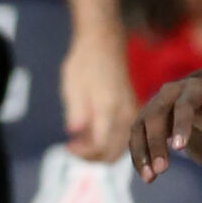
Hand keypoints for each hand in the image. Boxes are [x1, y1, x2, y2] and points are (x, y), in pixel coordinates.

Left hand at [61, 31, 136, 162]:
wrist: (104, 44)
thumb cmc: (85, 62)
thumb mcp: (72, 85)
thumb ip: (75, 112)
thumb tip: (74, 134)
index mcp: (108, 108)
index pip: (100, 146)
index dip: (83, 153)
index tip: (68, 146)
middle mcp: (125, 115)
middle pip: (113, 154)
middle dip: (91, 157)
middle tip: (74, 148)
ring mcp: (132, 115)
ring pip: (121, 150)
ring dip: (101, 153)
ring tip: (83, 143)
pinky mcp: (133, 114)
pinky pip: (125, 140)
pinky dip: (110, 145)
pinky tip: (95, 135)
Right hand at [129, 74, 201, 182]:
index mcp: (192, 88)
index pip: (184, 105)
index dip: (181, 125)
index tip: (180, 149)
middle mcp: (168, 94)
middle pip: (155, 116)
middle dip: (156, 143)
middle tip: (161, 170)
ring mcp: (153, 106)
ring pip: (139, 128)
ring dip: (142, 154)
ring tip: (149, 178)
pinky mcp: (144, 120)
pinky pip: (136, 138)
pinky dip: (139, 157)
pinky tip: (147, 175)